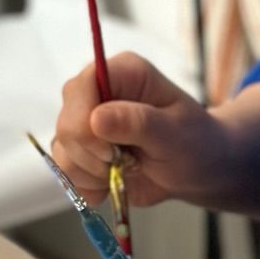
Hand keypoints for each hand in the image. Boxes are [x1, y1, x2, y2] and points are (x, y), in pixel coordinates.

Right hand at [51, 52, 223, 208]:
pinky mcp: (82, 148)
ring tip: (125, 171)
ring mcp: (85, 121)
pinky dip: (87, 185)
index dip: (86, 123)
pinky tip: (112, 184)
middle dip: (92, 156)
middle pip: (66, 123)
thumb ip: (140, 123)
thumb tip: (97, 118)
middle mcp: (97, 92)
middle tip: (126, 164)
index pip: (82, 87)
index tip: (111, 152)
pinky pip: (65, 170)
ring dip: (91, 173)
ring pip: (62, 149)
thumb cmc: (195, 143)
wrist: (197, 170)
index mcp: (123, 72)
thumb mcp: (177, 133)